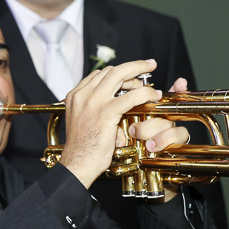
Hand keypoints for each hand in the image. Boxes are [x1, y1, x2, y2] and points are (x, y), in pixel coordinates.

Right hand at [58, 59, 165, 187]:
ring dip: (139, 72)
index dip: (118, 72)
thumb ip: (93, 110)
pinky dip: (145, 93)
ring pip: (120, 75)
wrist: (77, 163)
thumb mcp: (83, 122)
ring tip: (153, 78)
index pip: (99, 75)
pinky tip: (153, 96)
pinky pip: (130, 96)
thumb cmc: (83, 149)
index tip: (131, 75)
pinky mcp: (106, 112)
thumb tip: (113, 105)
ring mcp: (93, 101)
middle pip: (110, 70)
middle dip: (132, 66)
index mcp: (75, 96)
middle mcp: (82, 94)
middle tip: (148, 65)